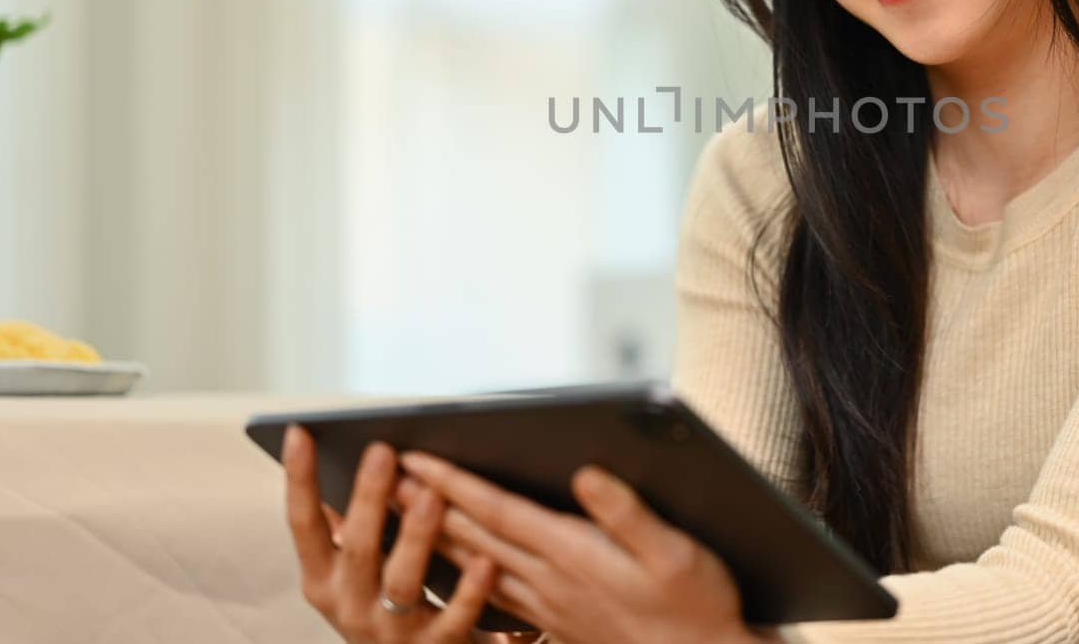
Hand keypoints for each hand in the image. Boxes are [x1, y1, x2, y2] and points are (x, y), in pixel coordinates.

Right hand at [283, 424, 503, 642]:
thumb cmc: (383, 609)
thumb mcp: (351, 574)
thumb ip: (345, 527)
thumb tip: (339, 461)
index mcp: (323, 581)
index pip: (302, 524)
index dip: (299, 479)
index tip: (301, 431)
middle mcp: (349, 607)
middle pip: (358, 549)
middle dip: (369, 499)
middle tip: (383, 450)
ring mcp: (391, 633)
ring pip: (402, 583)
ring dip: (417, 537)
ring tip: (431, 495)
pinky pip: (453, 619)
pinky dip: (468, 591)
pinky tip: (485, 561)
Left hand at [393, 451, 768, 643]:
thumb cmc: (695, 605)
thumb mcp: (676, 552)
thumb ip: (628, 514)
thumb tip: (587, 474)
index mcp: (574, 555)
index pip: (498, 511)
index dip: (454, 483)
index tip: (416, 458)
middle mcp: (551, 580)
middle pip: (473, 537)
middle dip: (426, 504)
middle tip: (383, 477)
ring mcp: (550, 604)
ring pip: (475, 567)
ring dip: (435, 536)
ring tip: (401, 512)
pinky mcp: (557, 620)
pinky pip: (492, 594)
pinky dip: (462, 573)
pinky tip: (452, 567)